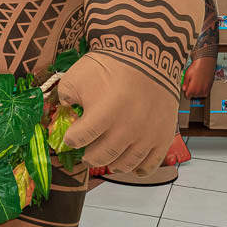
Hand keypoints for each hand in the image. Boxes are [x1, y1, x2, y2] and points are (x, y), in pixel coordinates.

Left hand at [60, 52, 176, 175]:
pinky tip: (130, 166)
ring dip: (111, 164)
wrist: (148, 56)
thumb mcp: (76, 76)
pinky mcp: (163, 137)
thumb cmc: (110, 65)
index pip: (78, 140)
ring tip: (106, 160)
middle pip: (100, 156)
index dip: (71, 140)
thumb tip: (63, 110)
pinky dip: (138, 169)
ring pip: (124, 164)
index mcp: (101, 117)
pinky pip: (150, 165)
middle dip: (89, 157)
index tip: (70, 137)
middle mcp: (125, 131)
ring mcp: (146, 136)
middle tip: (86, 155)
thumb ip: (64, 97)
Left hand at [182, 56, 215, 96]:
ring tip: (195, 86)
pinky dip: (202, 91)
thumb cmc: (197, 67)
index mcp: (193, 88)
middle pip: (194, 96)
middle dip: (191, 92)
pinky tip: (200, 86)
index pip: (188, 96)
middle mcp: (200, 90)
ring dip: (197, 92)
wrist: (206, 63)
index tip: (186, 89)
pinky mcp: (210, 86)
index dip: (186, 92)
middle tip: (190, 86)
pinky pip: (205, 93)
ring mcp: (206, 89)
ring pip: (200, 95)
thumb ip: (185, 83)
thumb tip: (184, 88)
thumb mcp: (187, 74)